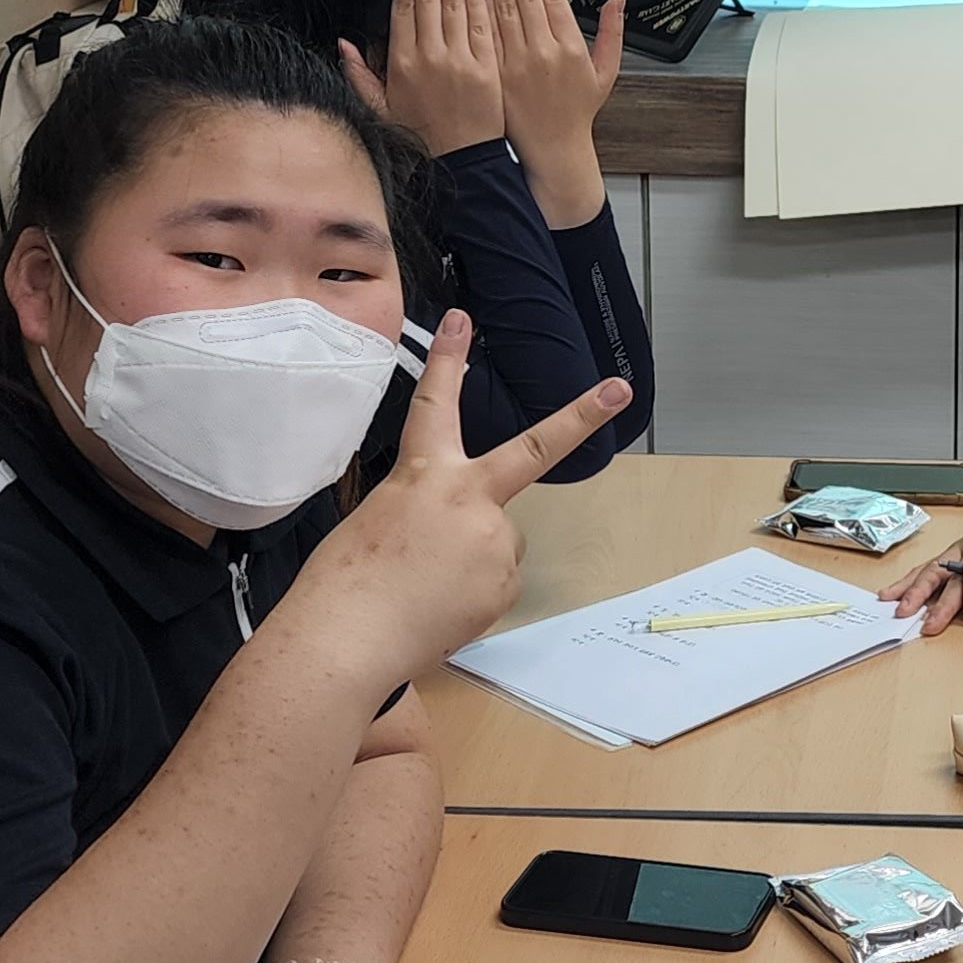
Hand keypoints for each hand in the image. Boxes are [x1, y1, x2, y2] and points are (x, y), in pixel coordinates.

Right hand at [305, 314, 631, 682]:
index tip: (462, 321)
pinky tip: (437, 606)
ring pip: (499, 540)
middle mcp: (468, 498)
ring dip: (473, 557)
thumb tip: (456, 533)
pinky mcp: (505, 581)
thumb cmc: (345, 585)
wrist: (347, 640)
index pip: (437, 405)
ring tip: (425, 586)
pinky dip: (472, 592)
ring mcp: (494, 539)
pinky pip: (496, 579)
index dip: (449, 360)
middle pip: (534, 449)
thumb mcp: (379, 522)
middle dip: (580, 416)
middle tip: (617, 389)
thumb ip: (430, 510)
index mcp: (423, 475)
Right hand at [339, 0, 504, 156]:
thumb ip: (360, 75)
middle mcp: (429, 57)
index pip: (403, 6)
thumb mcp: (380, 109)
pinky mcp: (488, 69)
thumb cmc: (420, 138)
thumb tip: (343, 42)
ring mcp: (460, 61)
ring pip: (455, 4)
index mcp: (401, 63)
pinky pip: (482, 26)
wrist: (461, 167)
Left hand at [483, 0, 621, 227]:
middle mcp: (544, 51)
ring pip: (503, 8)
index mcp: (571, 47)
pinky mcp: (496, 75)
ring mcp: (517, 63)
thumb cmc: (577, 112)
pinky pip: (485, 33)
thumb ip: (613, 33)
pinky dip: (478, 6)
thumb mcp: (605, 73)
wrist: (552, 151)